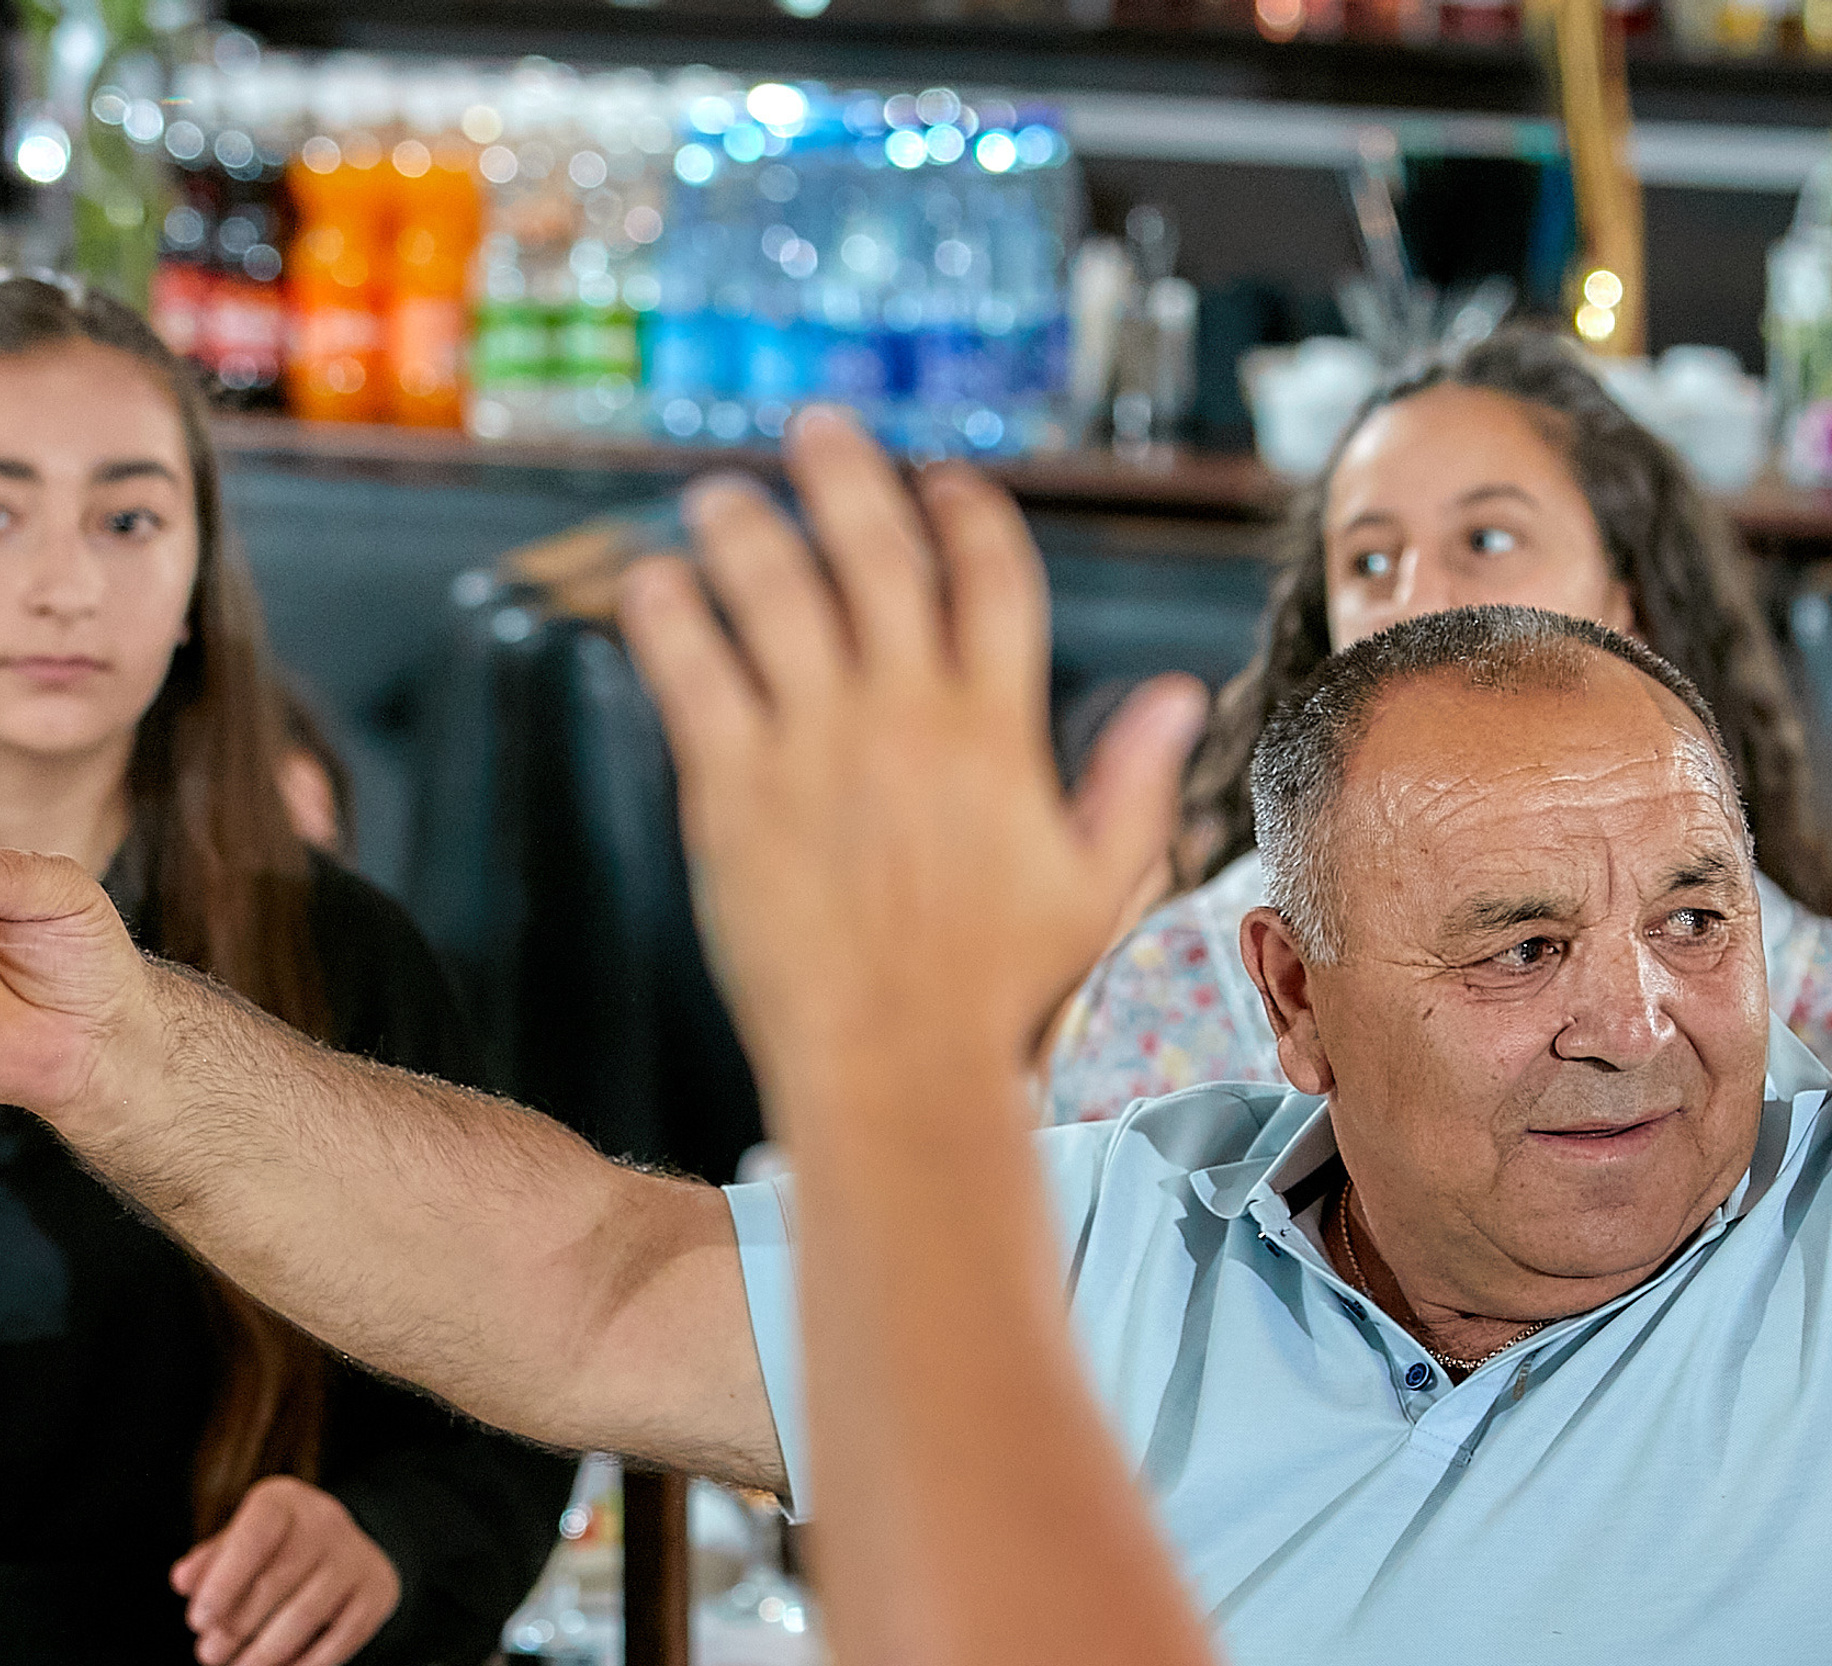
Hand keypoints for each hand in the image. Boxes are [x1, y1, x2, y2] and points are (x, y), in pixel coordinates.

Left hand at [172, 1477, 400, 1665]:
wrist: (348, 1549)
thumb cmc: (280, 1549)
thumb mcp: (242, 1542)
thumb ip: (210, 1561)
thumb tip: (183, 1582)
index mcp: (284, 1502)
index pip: (252, 1537)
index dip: (223, 1581)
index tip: (198, 1622)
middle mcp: (325, 1522)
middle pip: (276, 1583)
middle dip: (236, 1628)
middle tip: (210, 1655)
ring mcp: (355, 1558)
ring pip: (307, 1615)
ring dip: (266, 1653)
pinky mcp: (378, 1591)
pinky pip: (344, 1637)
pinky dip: (311, 1665)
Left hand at [610, 412, 1204, 1102]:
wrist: (898, 1069)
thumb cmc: (996, 996)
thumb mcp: (1095, 888)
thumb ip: (1132, 782)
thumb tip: (1178, 698)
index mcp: (993, 729)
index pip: (987, 573)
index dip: (965, 510)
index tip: (944, 483)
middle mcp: (903, 715)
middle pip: (872, 548)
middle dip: (844, 473)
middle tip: (816, 430)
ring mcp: (812, 745)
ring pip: (772, 590)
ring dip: (743, 526)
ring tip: (718, 499)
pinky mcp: (732, 790)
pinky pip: (691, 670)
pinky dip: (669, 614)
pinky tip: (653, 584)